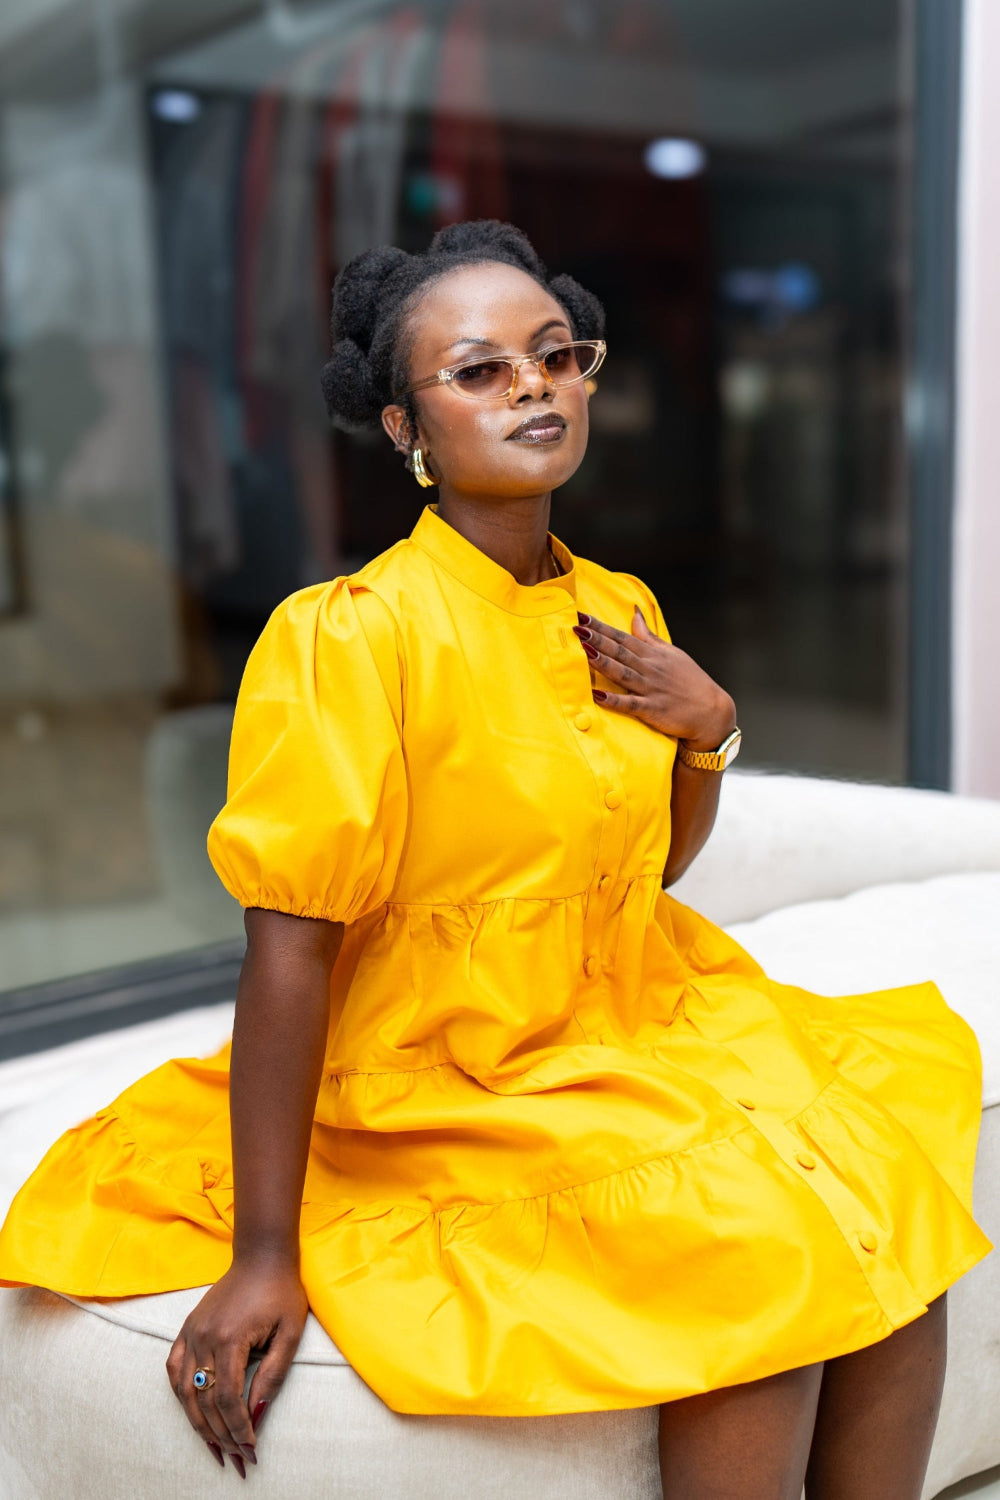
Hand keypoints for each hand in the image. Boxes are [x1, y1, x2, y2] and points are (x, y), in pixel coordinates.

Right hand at [165, 1257, 307, 1474]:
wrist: (262, 1256)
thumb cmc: (281, 1291)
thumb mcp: (289, 1333)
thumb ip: (272, 1374)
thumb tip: (257, 1412)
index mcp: (230, 1338)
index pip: (227, 1399)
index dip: (238, 1428)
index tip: (250, 1448)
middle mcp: (203, 1337)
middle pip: (205, 1401)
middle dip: (222, 1434)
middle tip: (237, 1458)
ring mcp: (191, 1332)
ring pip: (186, 1391)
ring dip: (199, 1423)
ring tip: (215, 1446)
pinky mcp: (187, 1328)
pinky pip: (174, 1368)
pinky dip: (181, 1394)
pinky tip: (193, 1412)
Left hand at [573, 607, 735, 750]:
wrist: (712, 711)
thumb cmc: (690, 681)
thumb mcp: (671, 653)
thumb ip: (648, 635)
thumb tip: (635, 612)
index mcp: (653, 654)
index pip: (622, 637)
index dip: (601, 627)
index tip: (581, 616)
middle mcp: (650, 668)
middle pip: (620, 651)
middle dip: (597, 639)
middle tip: (576, 628)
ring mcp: (651, 689)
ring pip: (623, 673)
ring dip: (603, 662)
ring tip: (584, 651)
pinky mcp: (653, 710)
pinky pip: (630, 704)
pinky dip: (614, 700)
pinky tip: (597, 696)